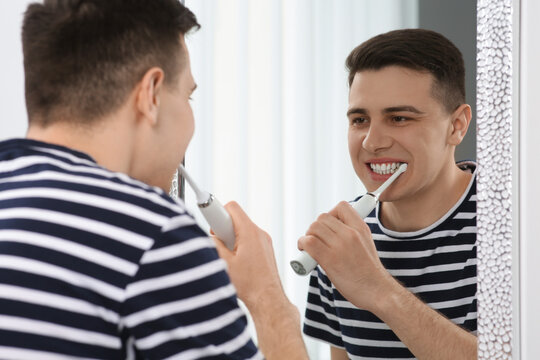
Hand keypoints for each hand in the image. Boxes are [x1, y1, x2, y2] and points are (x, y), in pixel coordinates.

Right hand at [213, 202, 307, 359]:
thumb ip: (215, 245)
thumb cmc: (250, 285)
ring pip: (242, 229)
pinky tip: (236, 261)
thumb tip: (210, 237)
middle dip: (223, 228)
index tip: (209, 220)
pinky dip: (240, 245)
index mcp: (250, 233)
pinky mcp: (266, 249)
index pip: (232, 208)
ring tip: (228, 257)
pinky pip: (249, 239)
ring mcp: (264, 241)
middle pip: (236, 219)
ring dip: (231, 238)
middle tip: (218, 244)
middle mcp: (259, 233)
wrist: (268, 300)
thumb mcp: (224, 263)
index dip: (218, 212)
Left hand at [298, 201, 395, 310]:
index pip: (341, 206)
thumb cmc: (369, 272)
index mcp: (361, 228)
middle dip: (316, 228)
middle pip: (322, 217)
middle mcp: (350, 233)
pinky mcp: (329, 259)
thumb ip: (352, 233)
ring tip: (309, 247)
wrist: (377, 291)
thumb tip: (331, 228)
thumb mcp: (366, 244)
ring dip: (307, 236)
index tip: (330, 227)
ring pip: (313, 228)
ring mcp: (339, 245)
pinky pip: (308, 242)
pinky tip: (305, 252)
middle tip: (317, 240)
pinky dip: (302, 245)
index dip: (331, 214)